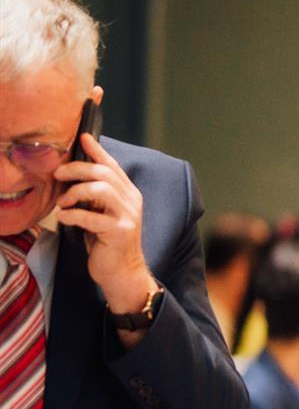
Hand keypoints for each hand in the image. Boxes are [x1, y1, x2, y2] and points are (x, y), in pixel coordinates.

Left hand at [52, 134, 154, 312]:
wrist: (123, 272)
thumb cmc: (106, 241)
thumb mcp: (102, 213)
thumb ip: (95, 195)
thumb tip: (72, 175)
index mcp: (128, 193)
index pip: (112, 165)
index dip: (96, 150)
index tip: (82, 137)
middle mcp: (132, 201)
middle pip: (103, 173)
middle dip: (76, 170)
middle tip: (57, 175)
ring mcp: (128, 216)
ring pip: (100, 190)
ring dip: (75, 193)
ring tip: (62, 202)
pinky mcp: (119, 232)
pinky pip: (91, 217)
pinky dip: (72, 215)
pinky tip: (64, 218)